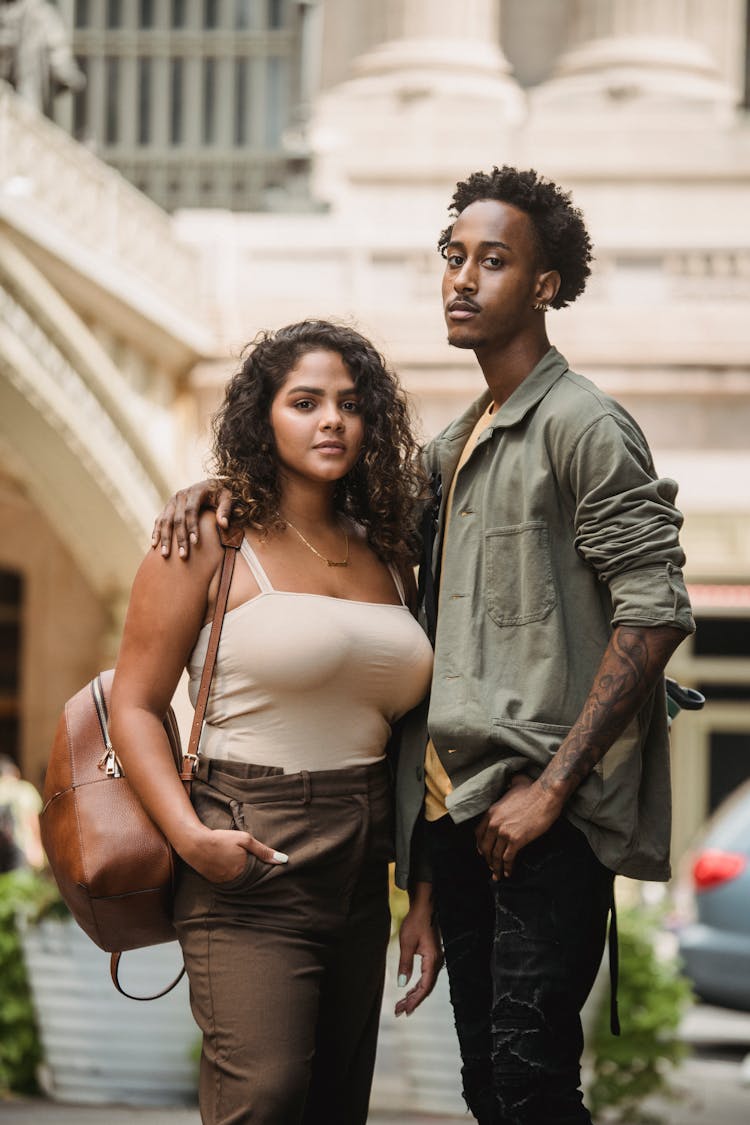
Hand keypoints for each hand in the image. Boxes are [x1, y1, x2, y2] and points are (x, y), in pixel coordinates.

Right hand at [151, 480, 232, 558]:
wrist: (210, 485)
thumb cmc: (221, 494)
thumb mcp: (228, 497)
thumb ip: (226, 509)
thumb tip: (224, 524)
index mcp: (195, 491)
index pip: (191, 510)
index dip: (192, 526)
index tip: (195, 543)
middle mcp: (180, 495)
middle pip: (176, 519)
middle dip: (179, 538)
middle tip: (182, 555)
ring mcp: (172, 501)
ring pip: (165, 521)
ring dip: (164, 538)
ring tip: (165, 554)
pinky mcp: (167, 507)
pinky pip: (159, 520)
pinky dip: (156, 532)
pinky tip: (154, 545)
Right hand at [180, 825, 287, 883]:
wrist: (195, 843)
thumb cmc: (221, 838)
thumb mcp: (245, 840)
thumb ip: (263, 851)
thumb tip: (284, 860)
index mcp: (244, 870)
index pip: (259, 874)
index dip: (262, 869)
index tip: (266, 867)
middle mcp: (234, 879)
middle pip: (249, 878)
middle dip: (251, 872)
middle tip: (247, 862)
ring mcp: (223, 882)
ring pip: (238, 880)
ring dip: (240, 874)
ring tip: (236, 863)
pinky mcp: (214, 881)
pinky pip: (227, 880)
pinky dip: (229, 874)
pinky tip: (226, 865)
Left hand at [395, 883, 441, 1016]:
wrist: (424, 907)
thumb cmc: (416, 922)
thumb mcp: (406, 943)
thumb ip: (405, 965)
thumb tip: (402, 985)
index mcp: (432, 960)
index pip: (424, 987)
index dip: (415, 1001)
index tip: (405, 1011)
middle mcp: (436, 962)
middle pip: (426, 988)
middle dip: (413, 1000)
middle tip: (400, 1011)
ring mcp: (435, 959)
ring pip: (426, 983)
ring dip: (414, 994)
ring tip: (402, 1004)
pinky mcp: (431, 956)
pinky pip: (426, 976)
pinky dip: (417, 985)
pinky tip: (409, 990)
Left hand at [475, 775, 561, 879]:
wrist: (545, 795)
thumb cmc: (532, 790)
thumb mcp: (514, 786)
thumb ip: (508, 786)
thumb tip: (511, 782)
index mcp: (491, 812)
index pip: (479, 833)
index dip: (481, 845)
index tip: (483, 853)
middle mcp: (494, 823)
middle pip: (485, 846)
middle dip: (488, 859)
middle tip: (491, 867)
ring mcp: (504, 832)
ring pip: (496, 855)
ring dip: (496, 867)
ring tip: (498, 875)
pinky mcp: (516, 840)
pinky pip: (508, 858)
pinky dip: (507, 867)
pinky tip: (509, 873)